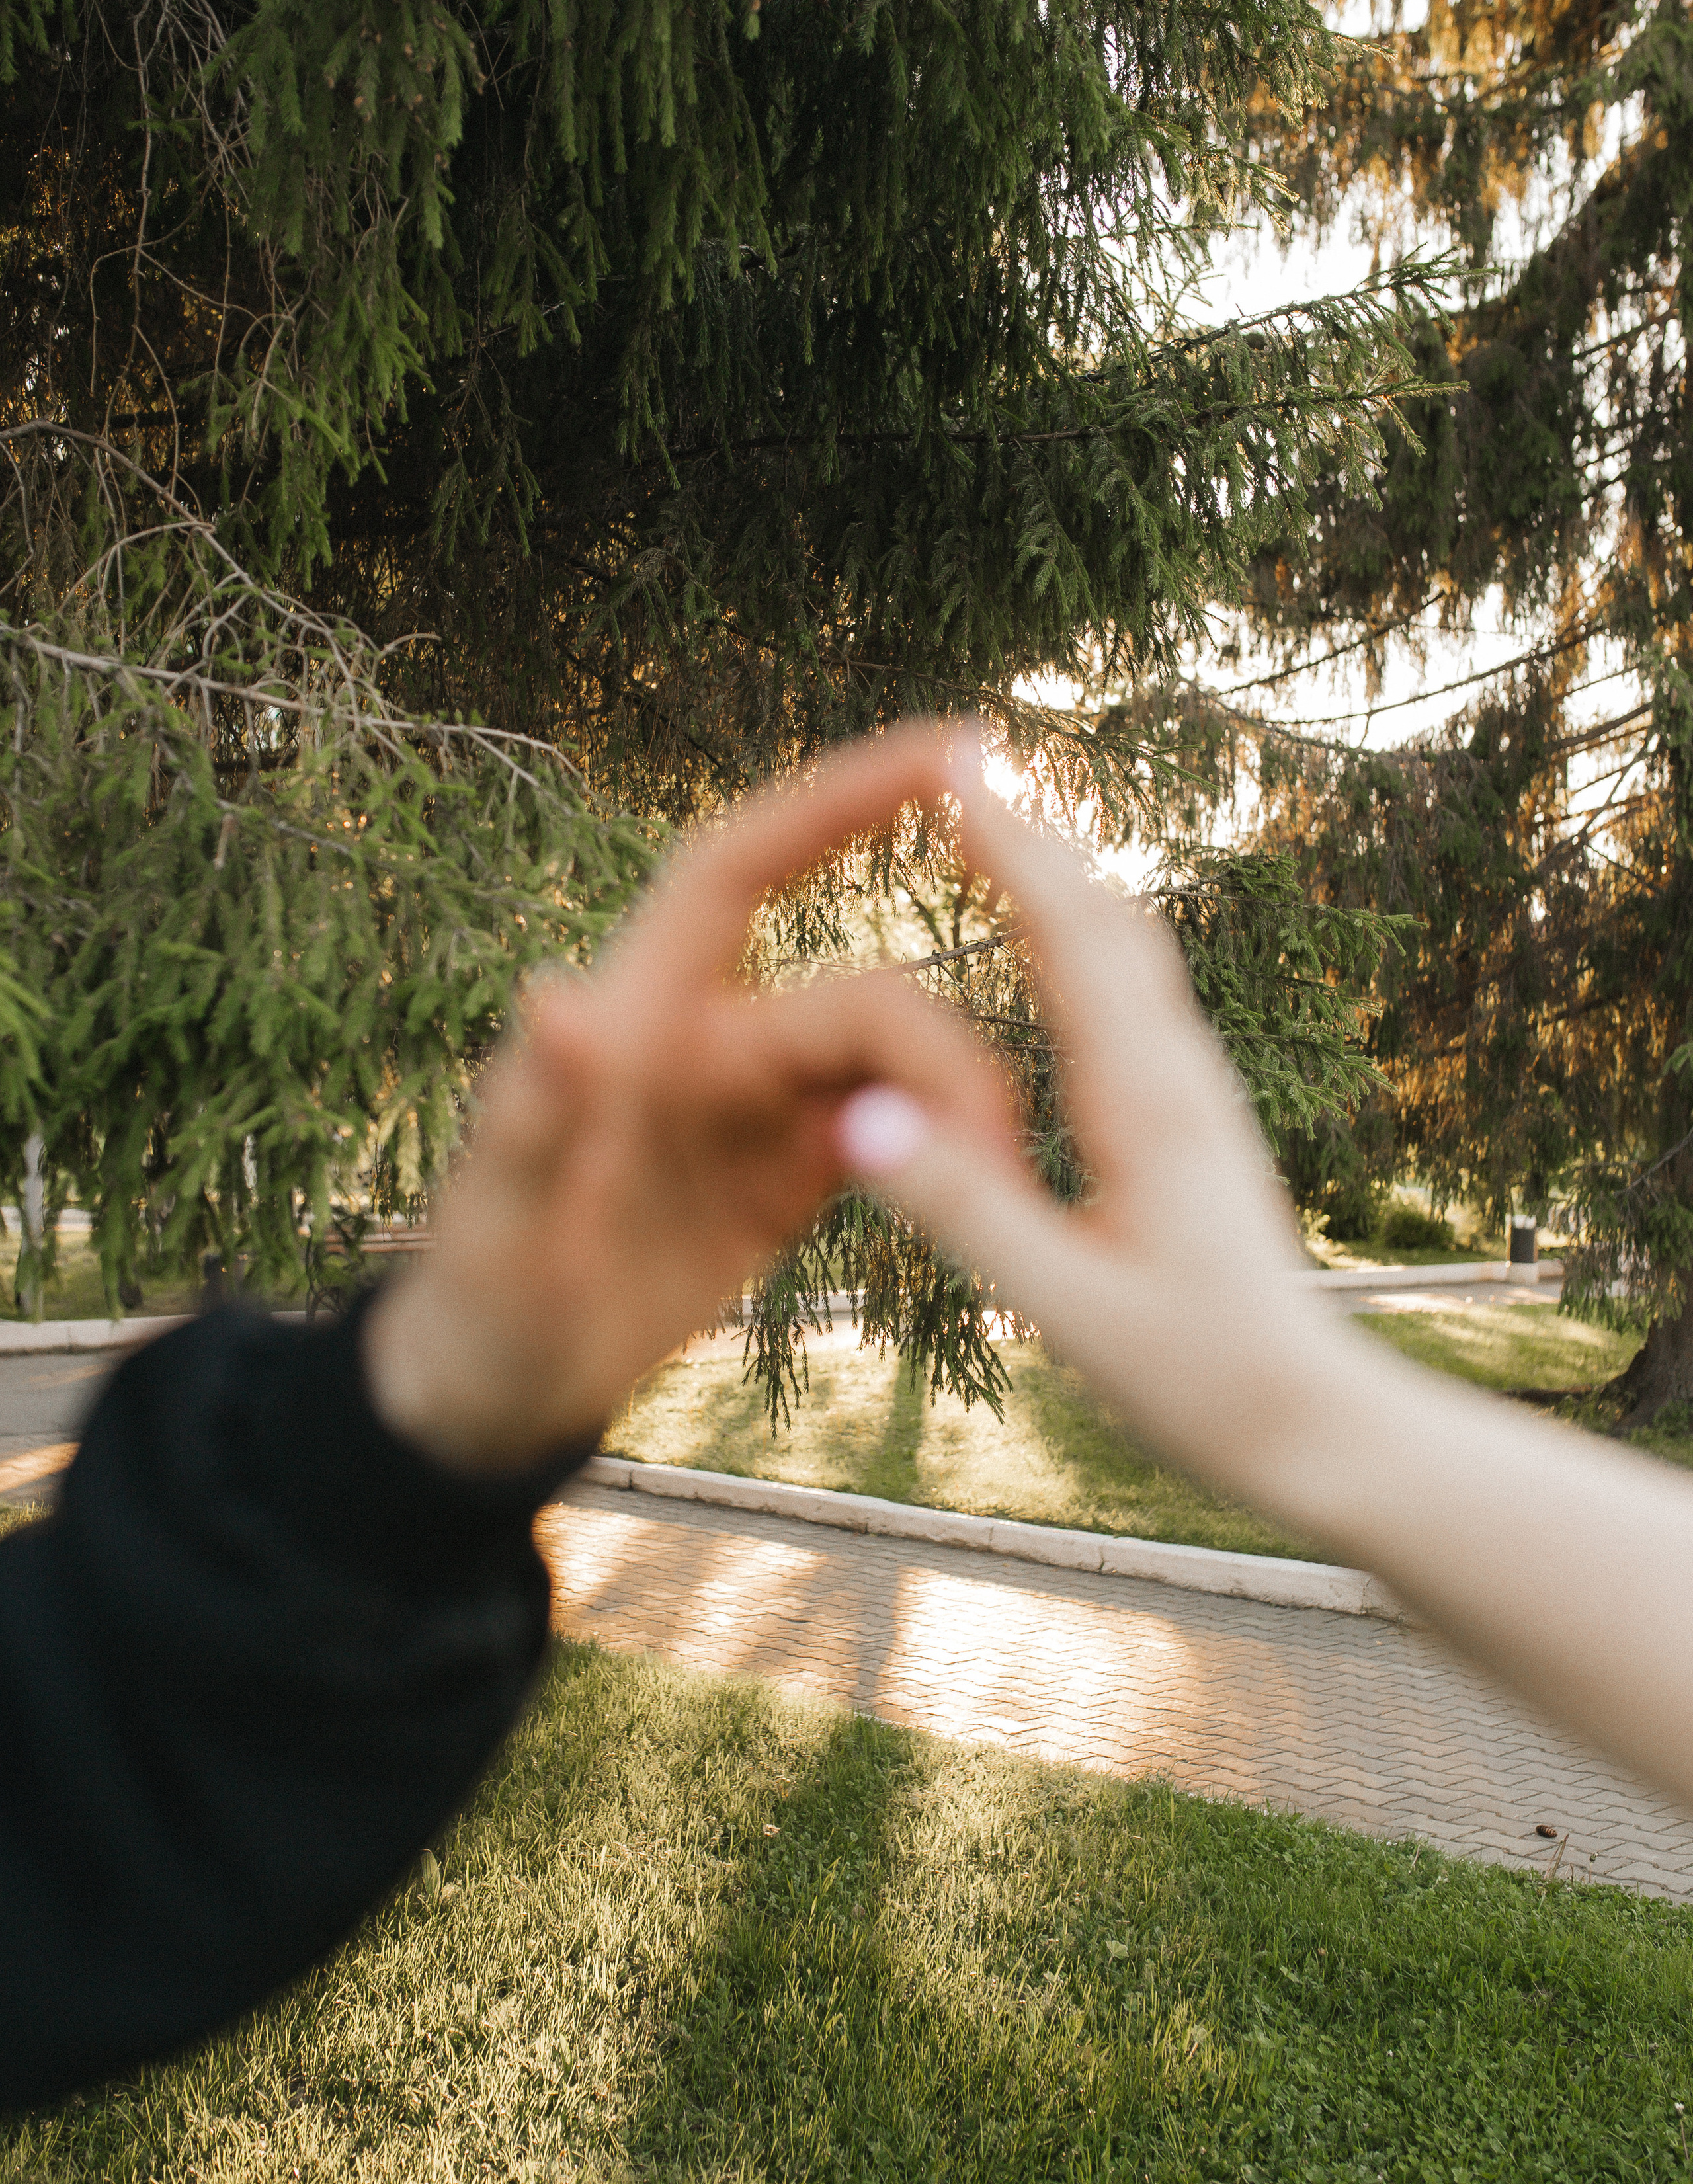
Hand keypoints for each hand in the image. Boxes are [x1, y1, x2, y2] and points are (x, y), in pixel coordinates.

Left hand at [363, 727, 1008, 1471]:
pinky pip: (895, 1132)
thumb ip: (531, 1114)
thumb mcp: (497, 1221)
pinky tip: (989, 1201)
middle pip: (861, 999)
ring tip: (998, 1188)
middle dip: (937, 1050)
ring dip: (955, 1107)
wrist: (500, 1388)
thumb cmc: (478, 1298)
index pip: (738, 870)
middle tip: (992, 1144)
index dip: (834, 801)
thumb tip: (553, 994)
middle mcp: (708, 1041)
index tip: (947, 752)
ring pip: (893, 1063)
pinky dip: (946, 1155)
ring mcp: (757, 1107)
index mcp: (637, 1016)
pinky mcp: (793, 1172)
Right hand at [835, 763, 1337, 1505]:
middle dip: (1035, 832)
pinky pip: (1134, 990)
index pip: (1070, 936)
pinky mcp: (1192, 1122)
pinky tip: (1053, 943)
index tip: (952, 767)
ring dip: (1064, 873)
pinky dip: (1083, 933)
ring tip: (997, 822)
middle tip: (961, 760)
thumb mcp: (1068, 1309)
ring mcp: (1195, 1094)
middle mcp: (1179, 1076)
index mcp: (1143, 1104)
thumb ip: (966, 1212)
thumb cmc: (1199, 1381)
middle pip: (1108, 916)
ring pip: (1131, 947)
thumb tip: (864, 1111)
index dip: (1010, 845)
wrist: (1316, 1423)